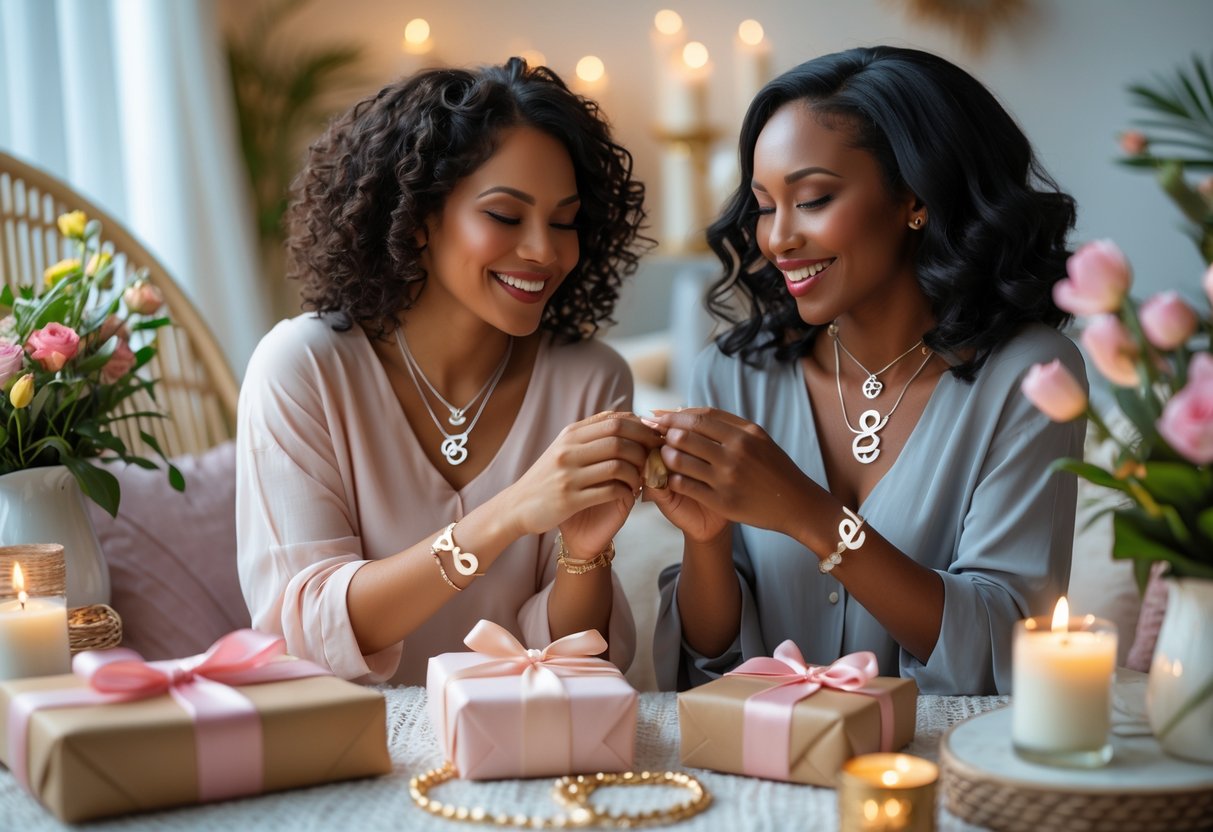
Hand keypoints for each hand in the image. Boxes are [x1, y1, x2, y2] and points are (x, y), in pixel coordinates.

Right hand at [503, 411, 660, 549]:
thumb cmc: (550, 476)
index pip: (615, 421)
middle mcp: (568, 450)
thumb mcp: (566, 447)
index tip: (654, 439)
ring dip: (637, 472)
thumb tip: (629, 416)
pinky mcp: (570, 499)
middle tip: (655, 459)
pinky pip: (610, 490)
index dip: (641, 428)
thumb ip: (592, 433)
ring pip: (618, 465)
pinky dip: (627, 491)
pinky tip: (629, 493)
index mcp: (570, 434)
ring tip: (641, 478)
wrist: (518, 506)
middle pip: (619, 439)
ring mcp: (568, 475)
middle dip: (645, 448)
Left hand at [648, 407, 824, 536]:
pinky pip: (684, 485)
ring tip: (663, 456)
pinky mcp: (721, 501)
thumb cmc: (773, 467)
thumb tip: (684, 411)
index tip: (656, 416)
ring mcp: (727, 478)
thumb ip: (725, 423)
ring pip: (679, 460)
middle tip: (654, 435)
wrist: (795, 503)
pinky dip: (672, 478)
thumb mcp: (756, 438)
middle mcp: (735, 453)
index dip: (672, 415)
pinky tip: (670, 476)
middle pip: (685, 435)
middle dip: (664, 434)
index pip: (698, 418)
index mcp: (744, 434)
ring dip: (665, 456)